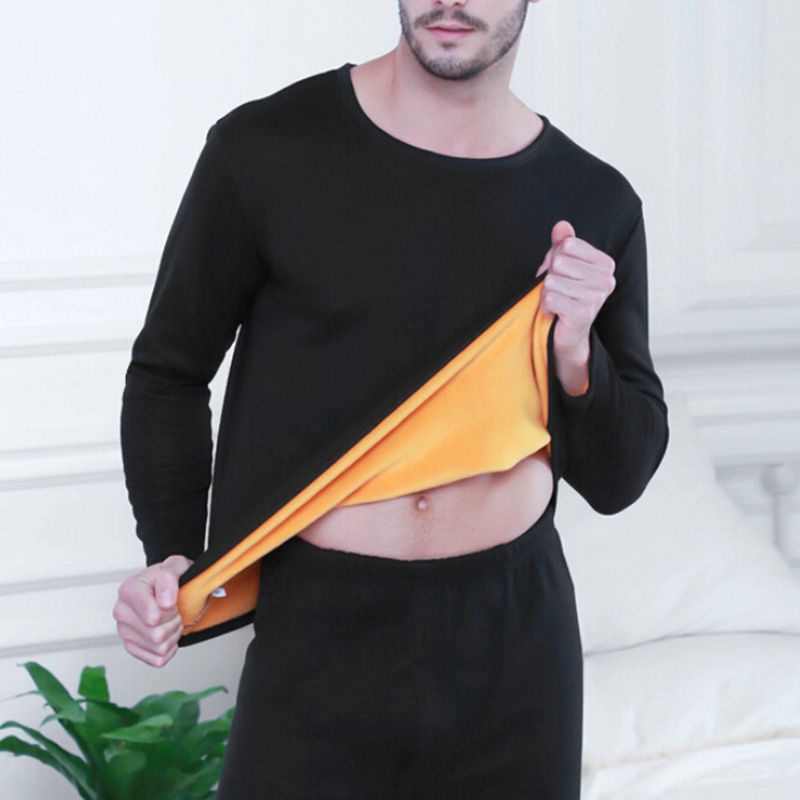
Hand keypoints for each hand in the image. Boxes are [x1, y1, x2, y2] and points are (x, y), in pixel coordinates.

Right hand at [113, 555, 193, 667]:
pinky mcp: (132, 647)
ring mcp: (124, 631)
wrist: (165, 587)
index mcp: (128, 590)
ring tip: (171, 619)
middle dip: (175, 622)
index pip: (154, 617)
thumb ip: (169, 578)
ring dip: (174, 635)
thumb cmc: (169, 577)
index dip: (172, 610)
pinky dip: (170, 649)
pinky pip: (158, 660)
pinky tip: (168, 633)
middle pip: (158, 634)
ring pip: (159, 648)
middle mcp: (121, 612)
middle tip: (175, 610)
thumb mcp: (175, 566)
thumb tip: (165, 602)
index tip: (173, 600)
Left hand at [536, 220, 615, 393]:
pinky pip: (549, 298)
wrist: (567, 334)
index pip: (567, 245)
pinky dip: (545, 307)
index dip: (556, 259)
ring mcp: (596, 297)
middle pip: (558, 262)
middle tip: (560, 292)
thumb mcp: (561, 265)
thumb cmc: (564, 296)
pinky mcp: (583, 313)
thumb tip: (562, 225)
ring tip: (558, 303)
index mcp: (605, 264)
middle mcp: (606, 279)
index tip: (564, 276)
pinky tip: (556, 314)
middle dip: (550, 277)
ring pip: (551, 281)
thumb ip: (562, 243)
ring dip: (547, 294)